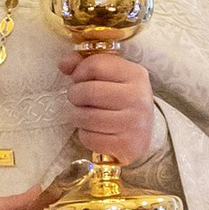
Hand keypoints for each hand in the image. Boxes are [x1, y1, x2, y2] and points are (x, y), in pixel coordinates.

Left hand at [64, 48, 154, 164]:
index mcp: (135, 75)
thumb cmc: (121, 100)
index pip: (95, 65)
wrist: (144, 134)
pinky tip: (94, 131)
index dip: (79, 72)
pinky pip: (89, 138)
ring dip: (78, 116)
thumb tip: (64, 64)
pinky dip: (85, 135)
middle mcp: (137, 98)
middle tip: (78, 99)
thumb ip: (86, 64)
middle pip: (88, 91)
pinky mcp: (125, 145)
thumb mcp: (111, 76)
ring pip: (85, 117)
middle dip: (75, 95)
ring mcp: (133, 123)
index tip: (79, 79)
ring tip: (85, 115)